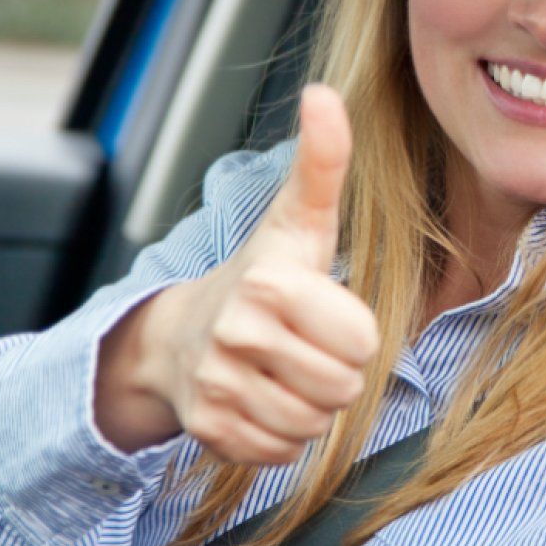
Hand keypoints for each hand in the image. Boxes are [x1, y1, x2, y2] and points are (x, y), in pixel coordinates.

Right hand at [95, 85, 379, 459]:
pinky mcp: (207, 430)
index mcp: (271, 284)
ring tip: (285, 371)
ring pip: (312, 425)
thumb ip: (323, 162)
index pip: (362, 343)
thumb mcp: (300, 219)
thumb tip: (324, 92)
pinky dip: (280, 435)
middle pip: (342, 388)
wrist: (182, 333)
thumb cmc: (265, 275)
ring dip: (310, 406)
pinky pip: (280, 452)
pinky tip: (261, 399)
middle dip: (335, 372)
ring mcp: (217, 385)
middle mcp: (237, 335)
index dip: (354, 333)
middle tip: (305, 347)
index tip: (324, 315)